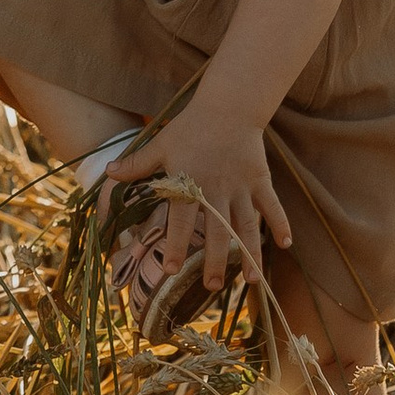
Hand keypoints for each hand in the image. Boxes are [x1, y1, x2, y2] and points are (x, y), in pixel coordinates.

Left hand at [103, 108, 288, 322]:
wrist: (227, 106)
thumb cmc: (190, 127)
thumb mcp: (160, 145)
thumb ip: (137, 164)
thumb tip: (108, 174)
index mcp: (190, 184)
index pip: (180, 221)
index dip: (175, 246)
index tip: (169, 271)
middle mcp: (217, 190)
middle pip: (217, 232)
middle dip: (216, 261)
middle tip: (212, 288)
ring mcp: (241, 187)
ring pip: (247, 226)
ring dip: (250, 254)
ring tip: (252, 282)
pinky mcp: (260, 181)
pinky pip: (272, 206)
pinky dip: (281, 224)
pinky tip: (286, 246)